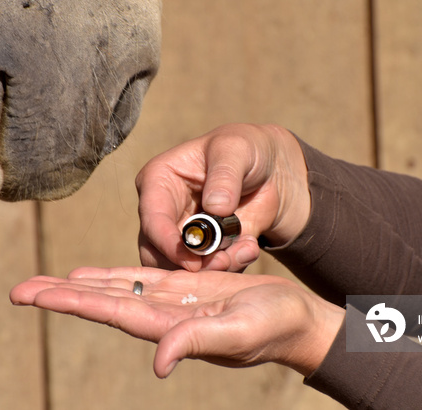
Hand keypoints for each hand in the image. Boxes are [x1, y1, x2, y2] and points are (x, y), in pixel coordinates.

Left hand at [10, 267, 343, 377]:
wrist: (296, 320)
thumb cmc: (273, 328)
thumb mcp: (237, 332)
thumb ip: (196, 341)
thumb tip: (157, 362)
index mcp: (167, 325)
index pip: (108, 311)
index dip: (69, 301)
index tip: (32, 295)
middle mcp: (161, 316)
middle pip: (101, 302)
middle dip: (60, 295)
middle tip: (18, 289)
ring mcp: (171, 303)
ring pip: (116, 289)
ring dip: (80, 285)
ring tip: (46, 282)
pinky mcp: (186, 289)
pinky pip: (141, 279)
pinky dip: (113, 275)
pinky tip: (93, 274)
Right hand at [135, 123, 310, 271]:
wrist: (269, 170)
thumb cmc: (243, 149)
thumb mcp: (235, 150)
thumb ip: (225, 175)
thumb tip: (215, 206)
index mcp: (158, 181)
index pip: (152, 218)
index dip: (167, 243)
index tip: (193, 260)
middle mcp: (163, 212)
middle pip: (156, 253)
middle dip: (189, 265)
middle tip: (223, 263)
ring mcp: (182, 235)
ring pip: (181, 268)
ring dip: (214, 268)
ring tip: (246, 248)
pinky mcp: (203, 251)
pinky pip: (209, 272)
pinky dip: (231, 267)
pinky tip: (250, 246)